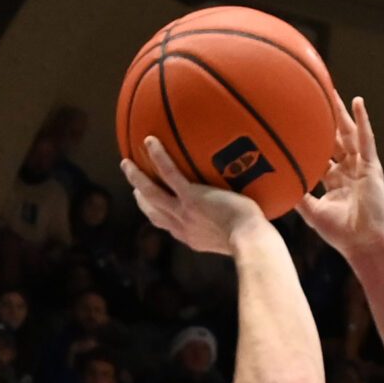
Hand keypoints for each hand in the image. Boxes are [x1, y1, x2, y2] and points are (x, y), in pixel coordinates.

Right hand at [122, 135, 267, 254]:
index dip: (158, 215)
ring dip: (137, 178)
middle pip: (153, 211)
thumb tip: (254, 210)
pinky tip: (150, 140)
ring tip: (126, 162)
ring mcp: (185, 212)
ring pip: (151, 193)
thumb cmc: (256, 240)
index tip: (153, 206)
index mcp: (192, 237)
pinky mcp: (192, 198)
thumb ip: (239, 220)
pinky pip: (169, 174)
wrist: (252, 241)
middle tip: (133, 186)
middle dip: (141, 198)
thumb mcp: (242, 233)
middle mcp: (184, 226)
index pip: (169, 226)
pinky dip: (158, 157)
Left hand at [292, 98, 383, 254]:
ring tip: (331, 89)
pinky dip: (362, 120)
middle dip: (324, 118)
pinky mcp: (372, 168)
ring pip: (349, 134)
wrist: (365, 245)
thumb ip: (297, 194)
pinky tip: (357, 102)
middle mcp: (348, 171)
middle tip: (312, 95)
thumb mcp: (311, 211)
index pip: (321, 154)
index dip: (311, 138)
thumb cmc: (341, 235)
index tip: (297, 121)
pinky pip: (366, 139)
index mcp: (335, 181)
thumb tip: (274, 181)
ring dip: (341, 112)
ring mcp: (361, 168)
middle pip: (334, 139)